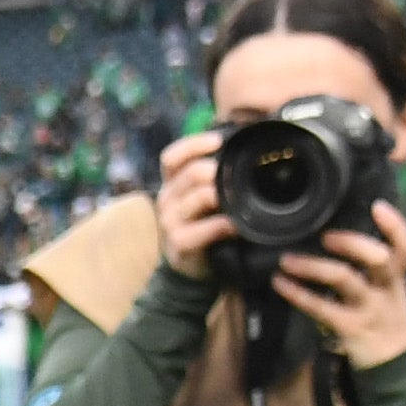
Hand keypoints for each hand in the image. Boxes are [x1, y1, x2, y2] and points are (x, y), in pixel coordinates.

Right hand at [153, 130, 227, 278]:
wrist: (192, 264)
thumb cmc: (203, 223)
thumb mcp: (203, 195)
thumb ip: (213, 174)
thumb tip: (239, 148)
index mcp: (172, 183)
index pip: (173, 158)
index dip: (193, 145)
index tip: (218, 140)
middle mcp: (167, 199)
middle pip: (190, 173)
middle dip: (215, 171)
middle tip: (235, 173)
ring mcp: (170, 222)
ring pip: (197, 197)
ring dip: (220, 196)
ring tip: (238, 198)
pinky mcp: (179, 242)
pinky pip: (202, 229)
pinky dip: (221, 226)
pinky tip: (235, 225)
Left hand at [271, 202, 405, 369]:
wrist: (395, 368)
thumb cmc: (385, 321)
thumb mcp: (389, 292)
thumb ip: (374, 269)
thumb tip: (344, 237)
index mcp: (396, 278)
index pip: (405, 247)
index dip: (394, 225)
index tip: (377, 205)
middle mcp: (385, 290)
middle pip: (378, 259)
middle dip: (352, 243)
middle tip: (326, 236)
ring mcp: (368, 309)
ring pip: (344, 280)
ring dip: (313, 266)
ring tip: (287, 259)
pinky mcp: (349, 328)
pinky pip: (320, 307)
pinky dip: (297, 293)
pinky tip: (280, 283)